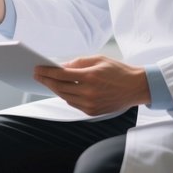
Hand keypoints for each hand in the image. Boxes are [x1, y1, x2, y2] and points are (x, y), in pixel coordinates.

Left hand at [34, 55, 150, 115]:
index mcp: (90, 77)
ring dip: (54, 89)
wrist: (136, 87)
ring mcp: (91, 104)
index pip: (62, 75)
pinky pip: (74, 104)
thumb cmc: (117, 70)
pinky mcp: (93, 112)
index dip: (47, 72)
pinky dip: (66, 96)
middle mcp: (89, 92)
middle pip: (60, 87)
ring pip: (65, 97)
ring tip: (47, 82)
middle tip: (37, 75)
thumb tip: (60, 66)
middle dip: (47, 81)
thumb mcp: (98, 59)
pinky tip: (61, 90)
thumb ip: (78, 62)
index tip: (37, 69)